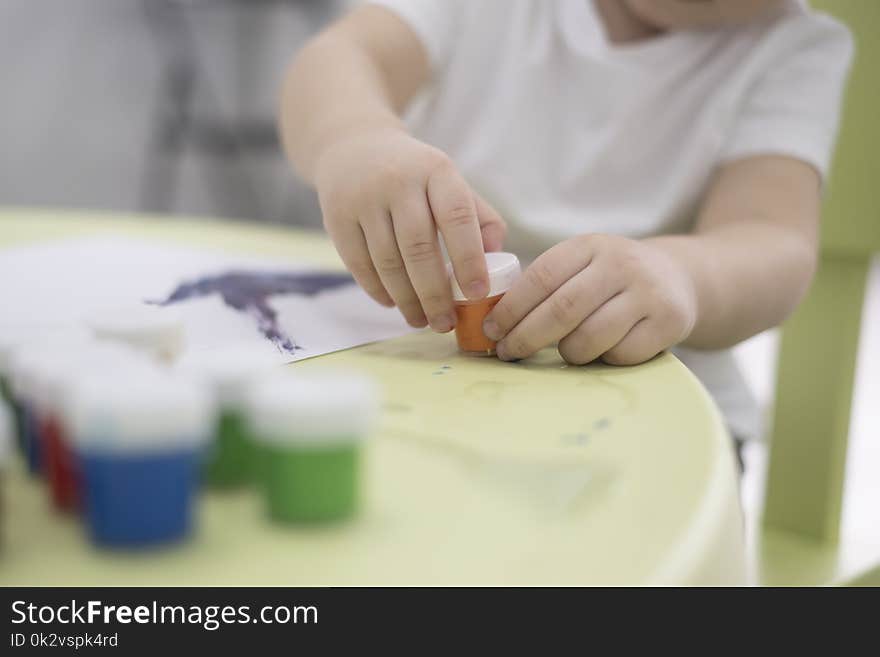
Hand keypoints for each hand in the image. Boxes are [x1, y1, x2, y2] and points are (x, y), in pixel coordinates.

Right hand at [313, 129, 506, 330]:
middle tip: (445, 324)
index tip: (478, 293)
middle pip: (418, 248)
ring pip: (387, 262)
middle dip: (434, 293)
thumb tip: (496, 260)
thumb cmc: (415, 176)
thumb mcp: (449, 182)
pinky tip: (394, 304)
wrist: (353, 148)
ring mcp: (363, 199)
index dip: (469, 258)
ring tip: (421, 320)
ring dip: (407, 299)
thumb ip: (479, 218)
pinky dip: (378, 291)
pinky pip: (359, 265)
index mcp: (436, 170)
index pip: (457, 217)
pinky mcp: (336, 218)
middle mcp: (397, 181)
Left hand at [482, 234, 696, 364]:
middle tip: (507, 353)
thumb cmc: (612, 278)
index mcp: (590, 246)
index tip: (490, 330)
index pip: (541, 277)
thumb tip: (494, 322)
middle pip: (562, 310)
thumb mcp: (583, 264)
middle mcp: (621, 264)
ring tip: (562, 352)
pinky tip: (602, 351)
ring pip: (590, 337)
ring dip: (567, 352)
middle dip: (526, 337)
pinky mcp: (669, 321)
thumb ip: (547, 284)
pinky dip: (603, 359)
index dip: (511, 308)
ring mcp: (648, 292)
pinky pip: (621, 354)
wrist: (679, 277)